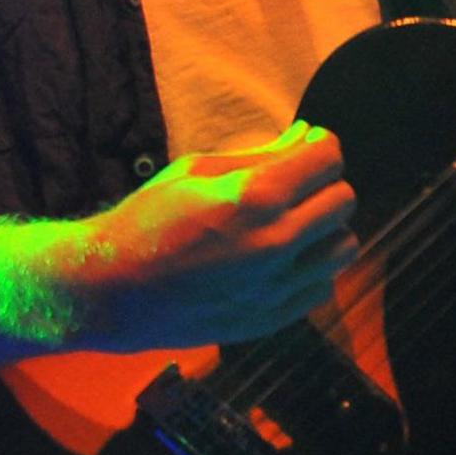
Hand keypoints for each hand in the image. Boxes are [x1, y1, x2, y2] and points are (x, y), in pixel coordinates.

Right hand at [53, 122, 358, 351]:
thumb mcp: (197, 171)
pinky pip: (323, 287)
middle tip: (296, 184)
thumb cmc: (147, 221)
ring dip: (325, 230)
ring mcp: (276, 286)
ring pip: (344, 248)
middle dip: (324, 184)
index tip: (307, 144)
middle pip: (344, 201)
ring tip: (292, 225)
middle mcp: (275, 242)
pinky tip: (280, 260)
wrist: (111, 291)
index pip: (328, 159)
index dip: (321, 144)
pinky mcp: (271, 318)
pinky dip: (311, 269)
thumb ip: (261, 155)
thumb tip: (305, 136)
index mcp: (255, 196)